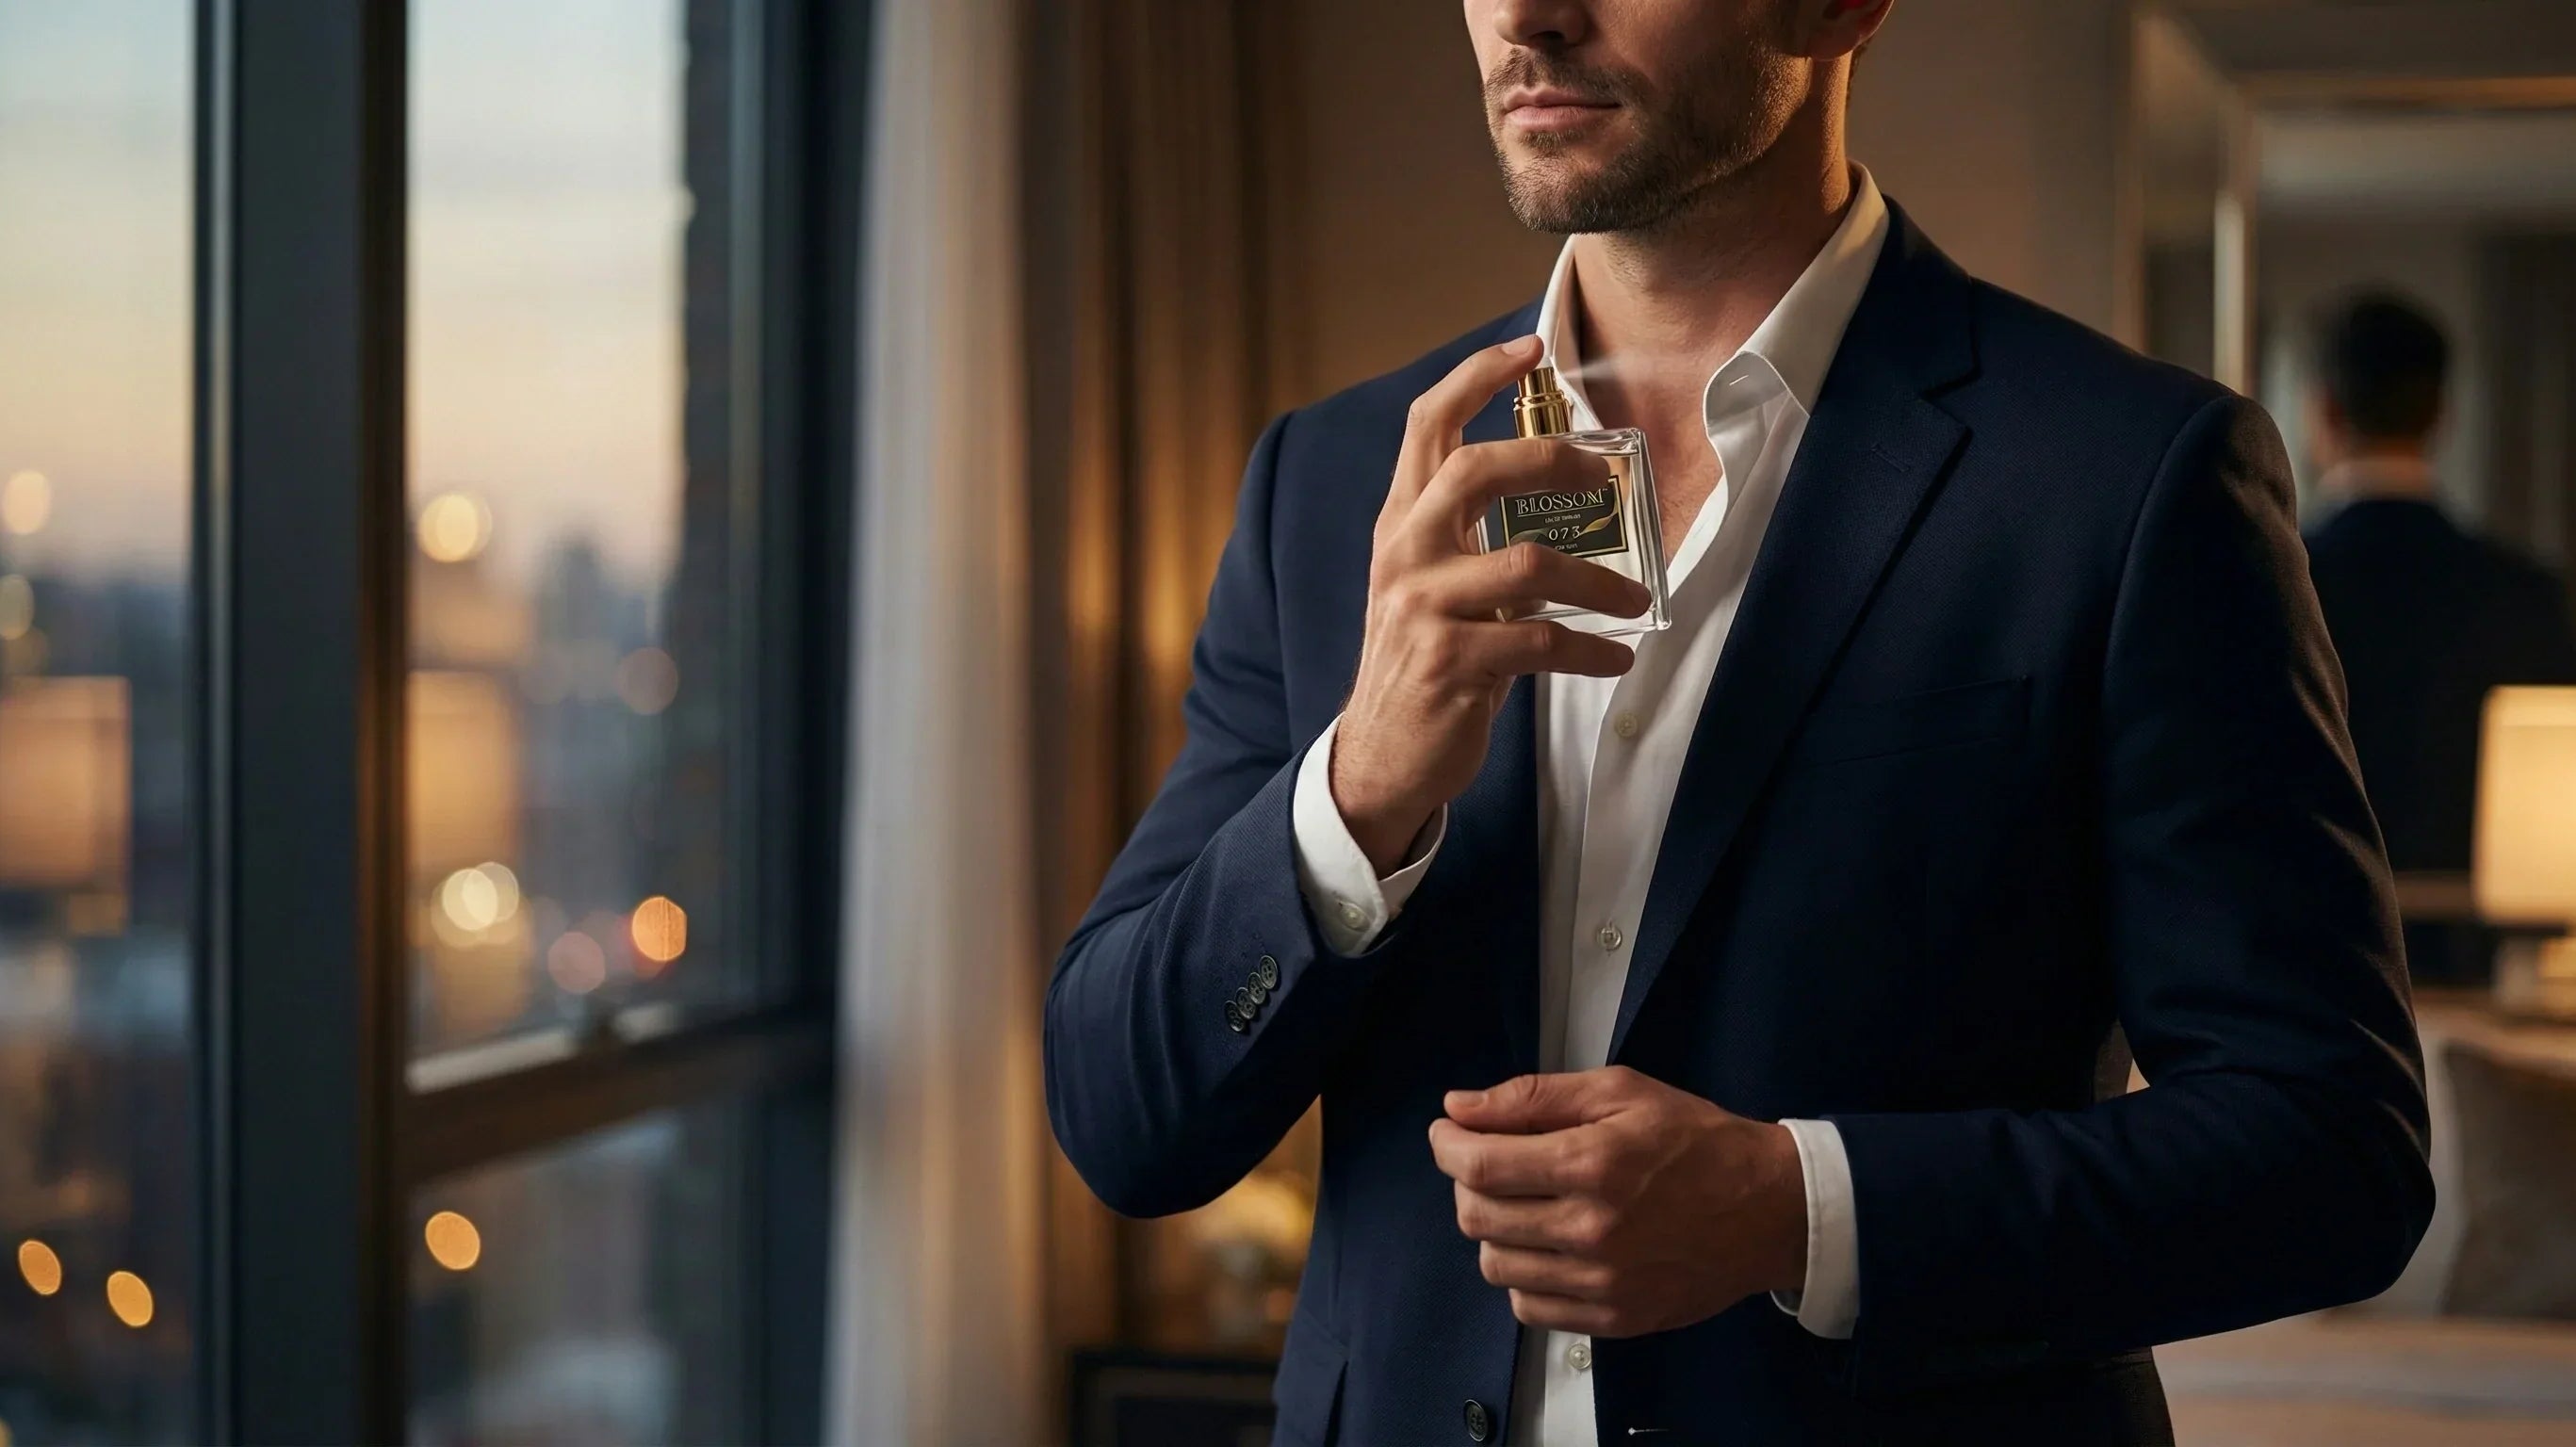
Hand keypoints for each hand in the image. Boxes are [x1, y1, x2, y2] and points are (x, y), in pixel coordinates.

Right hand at [1332, 334, 1651, 871]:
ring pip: (1528, 565)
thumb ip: (1469, 536)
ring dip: (1600, 582)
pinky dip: (1591, 649)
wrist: (1381, 754)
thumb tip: (1551, 493)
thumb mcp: (1428, 584)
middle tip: (1607, 476)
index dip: (1476, 376)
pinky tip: (1615, 657)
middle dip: (1552, 460)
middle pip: (1477, 470)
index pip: (1426, 426)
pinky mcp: (1449, 661)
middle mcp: (1404, 553)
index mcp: (1400, 524)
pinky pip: (1541, 641)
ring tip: (1638, 600)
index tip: (1530, 347)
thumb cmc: (1421, 662)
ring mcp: (1422, 607)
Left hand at [1428, 1066, 1806, 1337]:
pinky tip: (1546, 1246)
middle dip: (1465, 1183)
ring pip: (1496, 1266)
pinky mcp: (1614, 1320)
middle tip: (1487, 1162)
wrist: (1770, 1209)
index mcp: (1591, 1165)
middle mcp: (1591, 1232)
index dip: (1448, 1145)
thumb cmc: (1696, 1140)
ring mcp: (1602, 1284)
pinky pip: (1529, 1308)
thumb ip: (1534, 1096)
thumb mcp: (1621, 1091)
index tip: (1449, 1132)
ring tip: (1522, 1204)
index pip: (1478, 1166)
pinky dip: (1523, 1275)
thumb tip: (1460, 1108)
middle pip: (1476, 1217)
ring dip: (1493, 1230)